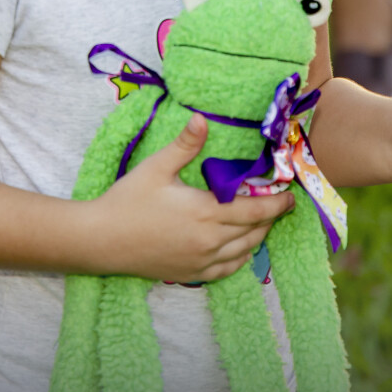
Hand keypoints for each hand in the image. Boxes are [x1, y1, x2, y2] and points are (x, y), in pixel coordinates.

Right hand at [88, 114, 295, 283]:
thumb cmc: (127, 200)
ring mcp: (201, 260)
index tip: (290, 197)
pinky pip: (227, 269)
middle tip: (279, 205)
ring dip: (258, 236)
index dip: (277, 204)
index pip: (256, 210)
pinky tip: (240, 248)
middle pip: (255, 231)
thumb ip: (185, 145)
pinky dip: (241, 258)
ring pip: (244, 251)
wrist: (101, 240)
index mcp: (206, 212)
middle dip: (271, 218)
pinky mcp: (191, 272)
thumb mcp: (156, 167)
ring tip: (261, 222)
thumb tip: (202, 119)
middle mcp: (210, 240)